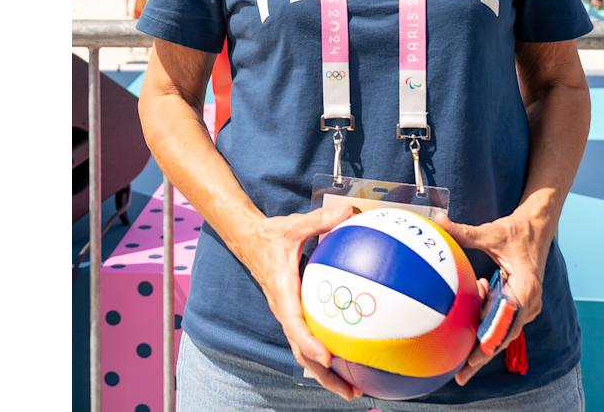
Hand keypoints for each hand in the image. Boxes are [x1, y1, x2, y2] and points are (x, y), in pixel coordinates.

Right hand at [232, 203, 358, 400]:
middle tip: (352, 392)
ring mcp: (289, 316)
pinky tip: (351, 359)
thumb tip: (349, 211)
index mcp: (283, 293)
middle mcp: (285, 311)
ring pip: (305, 353)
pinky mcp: (294, 315)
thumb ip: (321, 220)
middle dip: (325, 376)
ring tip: (354, 389)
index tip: (329, 358)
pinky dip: (326, 355)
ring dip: (327, 374)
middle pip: (302, 352)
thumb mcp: (294, 225)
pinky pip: (309, 340)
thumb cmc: (273, 235)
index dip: (310, 343)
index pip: (295, 325)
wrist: (249, 241)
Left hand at [437, 211, 552, 386]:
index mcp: (526, 290)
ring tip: (463, 341)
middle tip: (461, 374)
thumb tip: (437, 221)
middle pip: (503, 336)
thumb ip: (464, 232)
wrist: (539, 226)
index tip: (472, 358)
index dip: (488, 344)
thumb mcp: (491, 232)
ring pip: (502, 330)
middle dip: (482, 354)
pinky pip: (501, 319)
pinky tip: (476, 296)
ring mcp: (527, 305)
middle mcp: (529, 303)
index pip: (505, 325)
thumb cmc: (517, 230)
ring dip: (482, 330)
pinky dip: (486, 315)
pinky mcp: (521, 303)